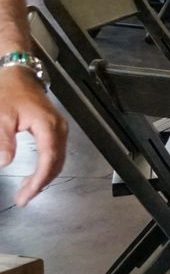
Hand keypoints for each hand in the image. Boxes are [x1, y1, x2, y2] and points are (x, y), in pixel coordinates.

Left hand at [0, 65, 66, 205]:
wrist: (17, 74)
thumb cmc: (8, 92)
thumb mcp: (0, 116)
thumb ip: (3, 140)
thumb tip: (4, 162)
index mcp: (48, 127)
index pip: (48, 160)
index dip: (38, 181)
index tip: (26, 196)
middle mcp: (59, 129)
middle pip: (56, 164)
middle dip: (40, 184)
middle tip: (23, 199)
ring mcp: (59, 129)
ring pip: (57, 160)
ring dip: (43, 177)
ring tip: (26, 191)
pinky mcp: (54, 130)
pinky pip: (54, 154)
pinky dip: (45, 168)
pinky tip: (33, 176)